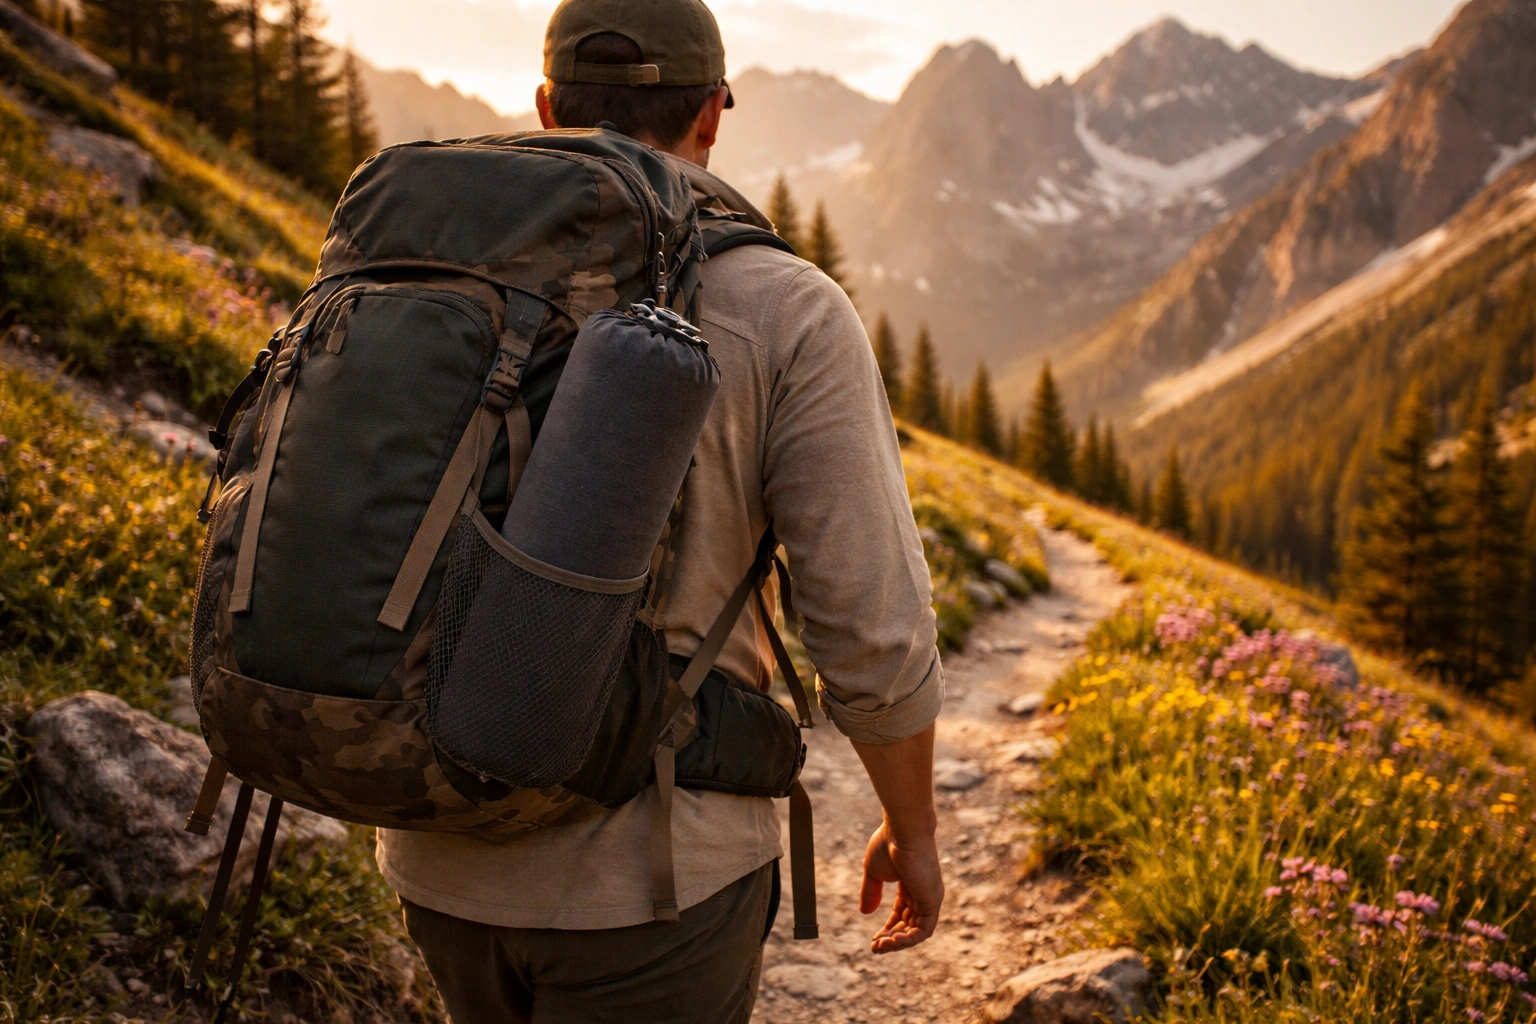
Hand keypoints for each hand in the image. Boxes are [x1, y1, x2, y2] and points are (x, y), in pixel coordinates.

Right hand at [859, 818, 943, 953]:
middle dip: (891, 940)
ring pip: (917, 932)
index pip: (901, 914)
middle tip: (875, 948)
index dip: (887, 928)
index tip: (873, 940)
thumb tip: (865, 913)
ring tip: (880, 945)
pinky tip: (893, 940)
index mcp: (909, 884)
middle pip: (909, 926)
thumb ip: (871, 892)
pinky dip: (909, 940)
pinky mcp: (933, 901)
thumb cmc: (887, 844)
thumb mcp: (873, 872)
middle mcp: (922, 893)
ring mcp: (929, 898)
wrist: (902, 831)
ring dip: (898, 943)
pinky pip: (924, 930)